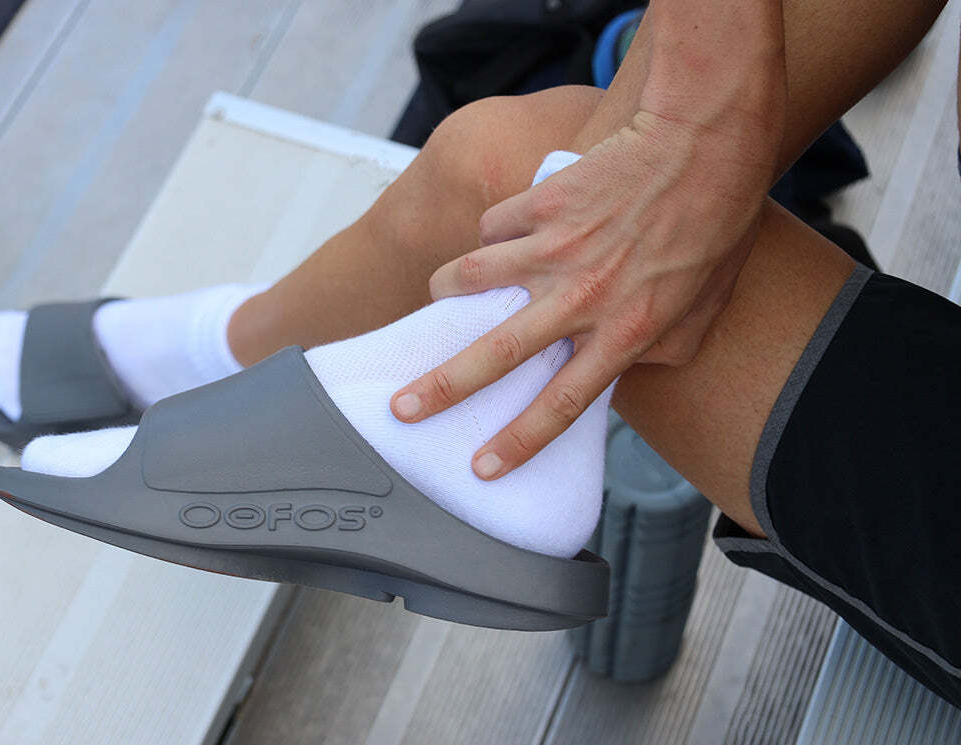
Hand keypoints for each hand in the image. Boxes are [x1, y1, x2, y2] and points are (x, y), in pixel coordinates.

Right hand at [390, 106, 777, 479]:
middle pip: (496, 355)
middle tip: (401, 409)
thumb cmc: (715, 227)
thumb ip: (661, 351)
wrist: (704, 142)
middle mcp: (581, 297)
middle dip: (442, 388)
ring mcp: (555, 247)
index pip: (562, 403)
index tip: (481, 466)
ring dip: (446, 293)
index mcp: (624, 331)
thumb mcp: (703, 310)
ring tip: (439, 298)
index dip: (519, 441)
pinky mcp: (542, 202)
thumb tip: (625, 370)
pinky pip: (493, 226)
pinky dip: (492, 233)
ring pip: (472, 278)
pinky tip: (506, 232)